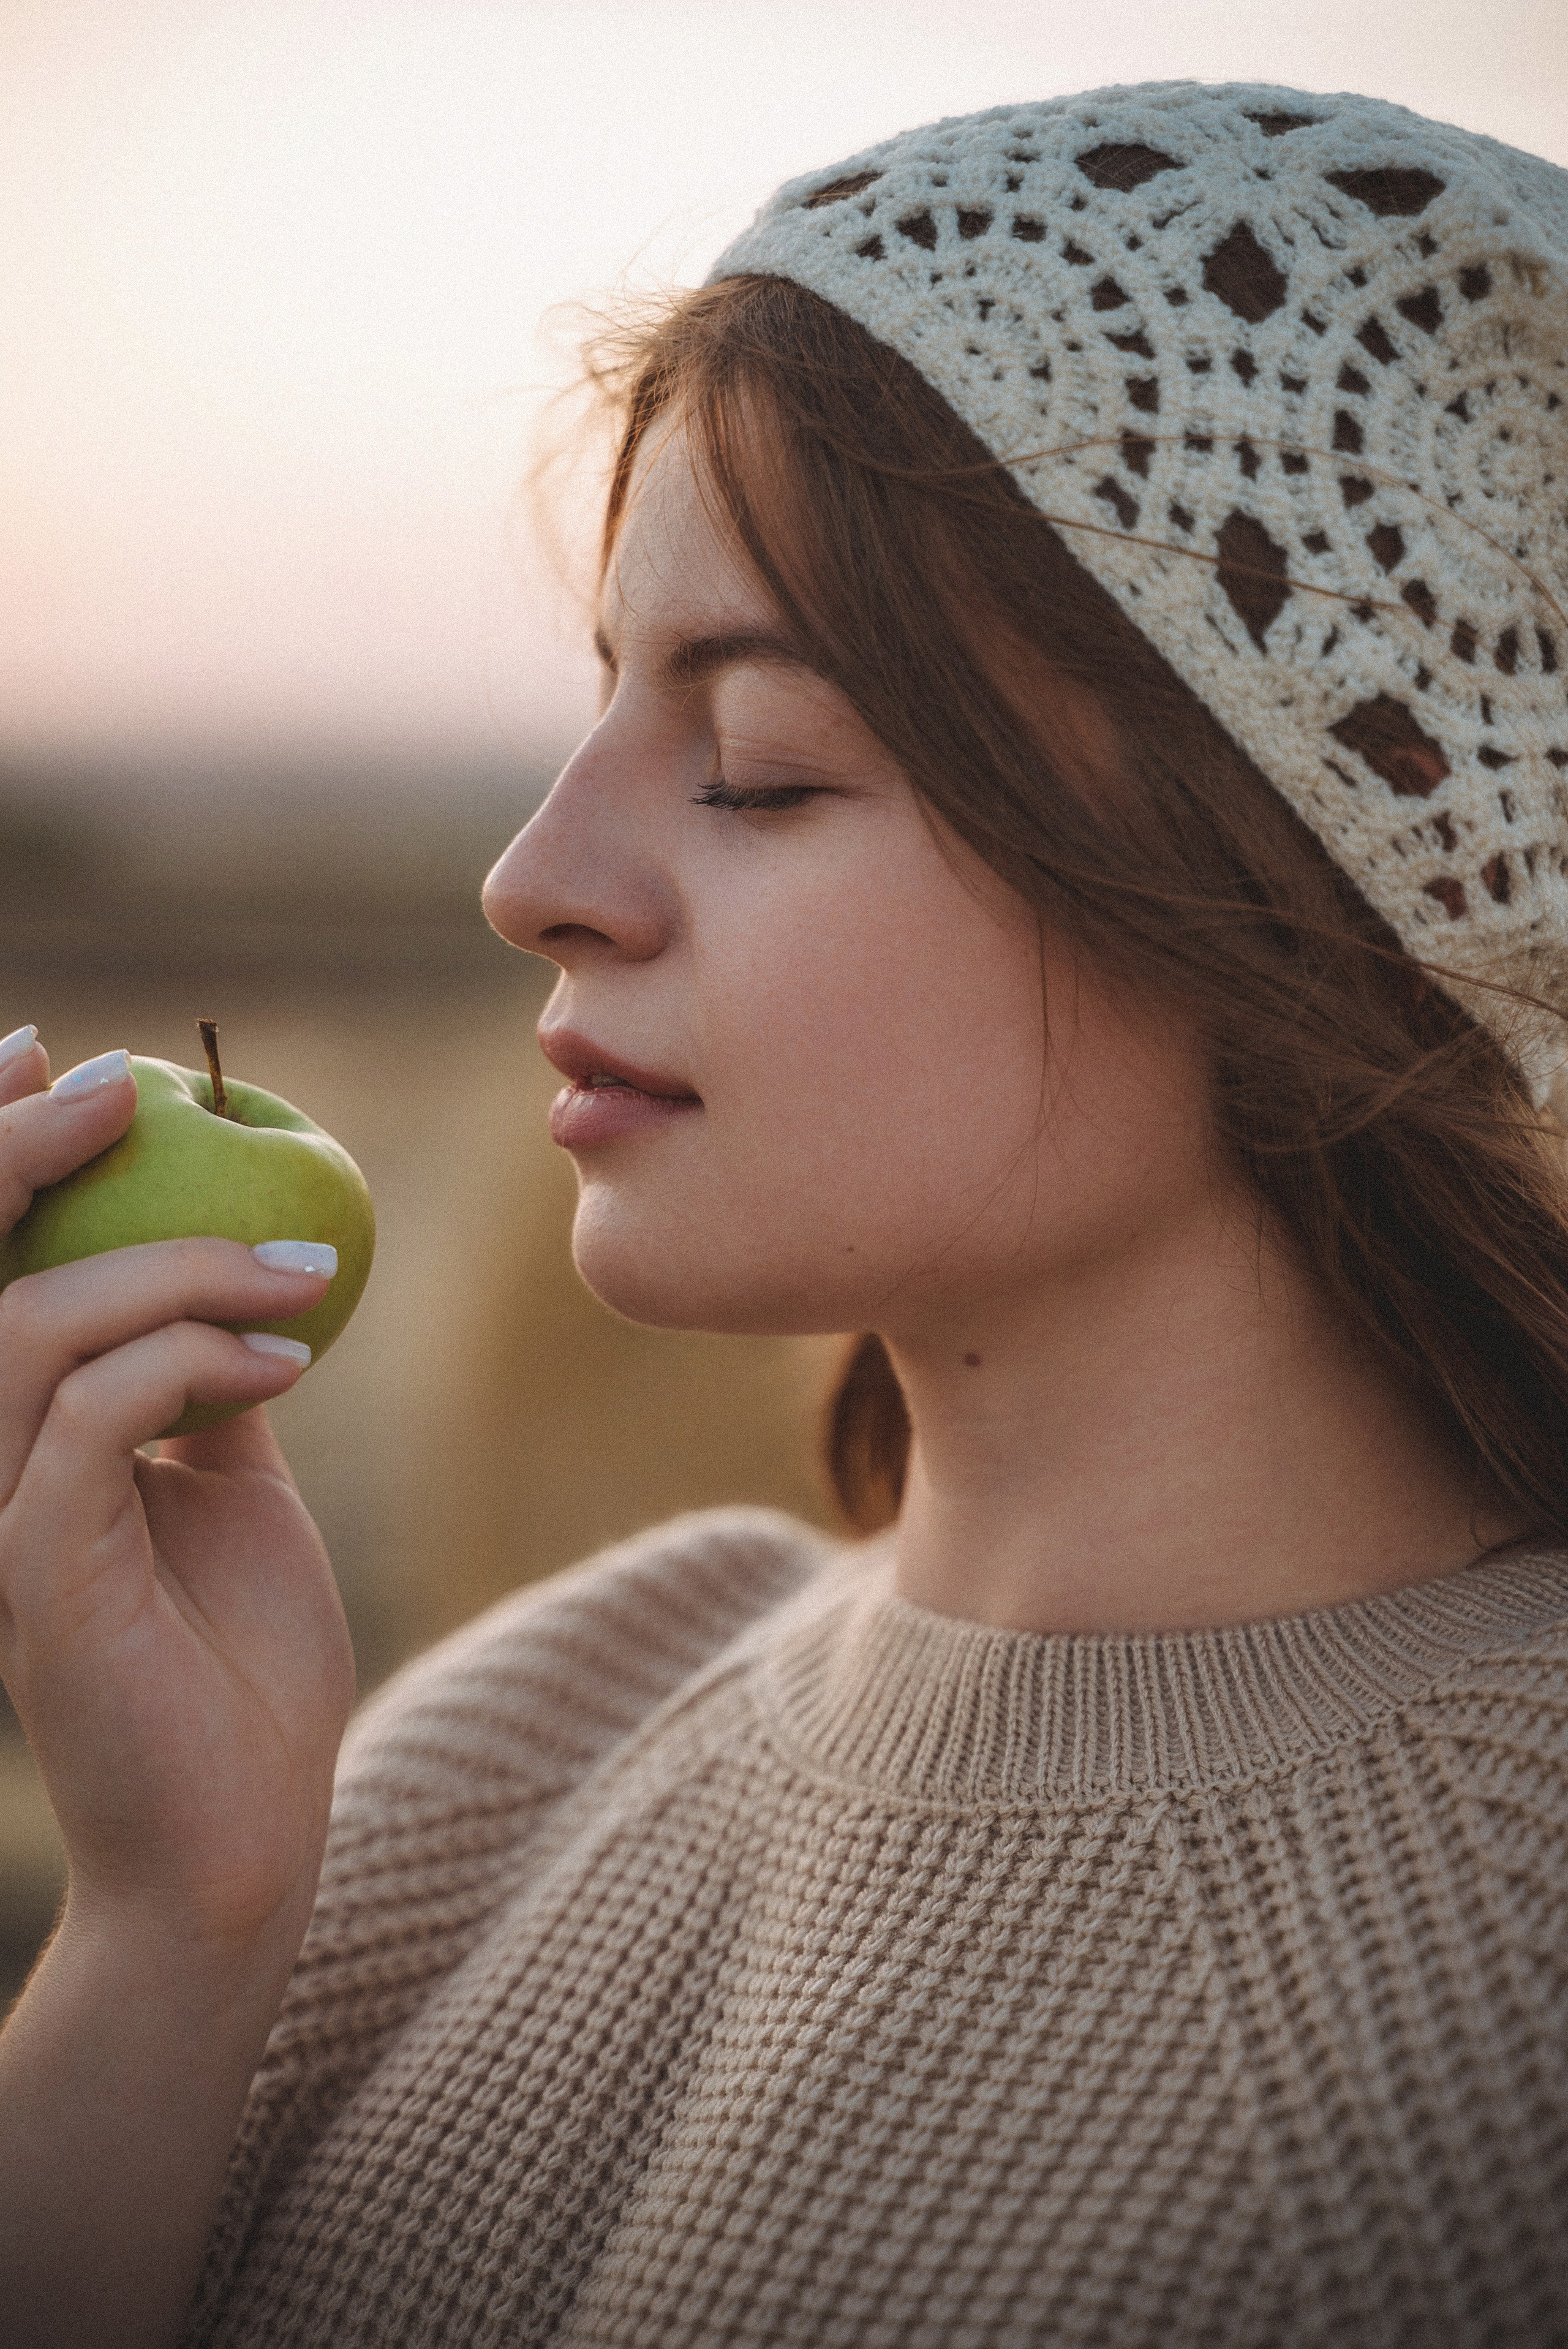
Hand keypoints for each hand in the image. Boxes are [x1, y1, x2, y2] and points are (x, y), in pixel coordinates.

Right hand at [0, 1029, 354, 1954]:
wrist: (246, 1832)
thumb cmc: (240, 1666)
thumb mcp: (230, 1492)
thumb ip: (208, 1391)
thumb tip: (247, 1282)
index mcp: (16, 1436)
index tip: (61, 1057)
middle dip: (19, 1157)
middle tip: (128, 1085)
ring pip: (21, 1331)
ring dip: (163, 1268)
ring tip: (291, 1274)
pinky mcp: (38, 1575)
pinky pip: (85, 1424)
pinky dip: (186, 1360)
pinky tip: (282, 1361)